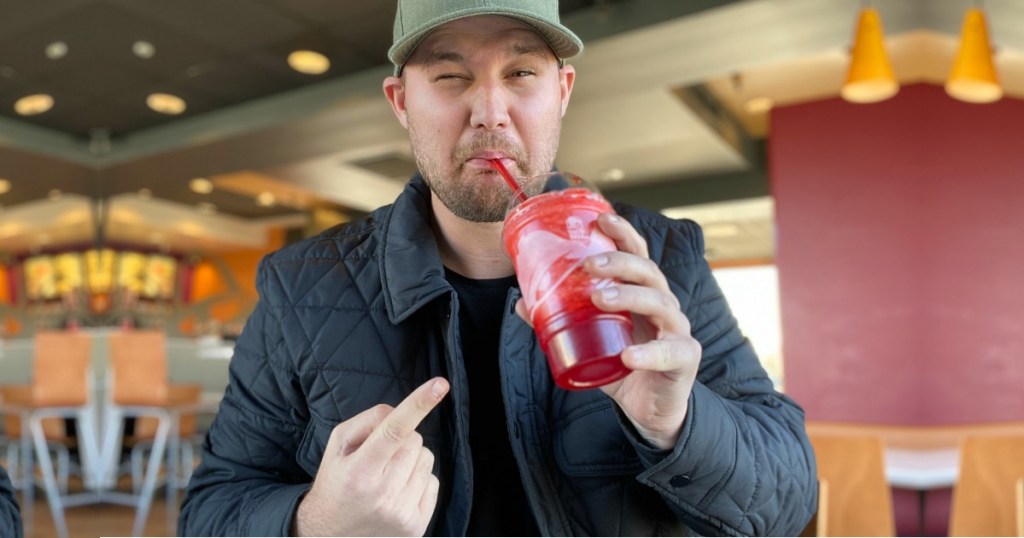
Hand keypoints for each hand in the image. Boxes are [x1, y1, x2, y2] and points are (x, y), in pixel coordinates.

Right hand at [293, 377, 449, 536]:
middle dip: (402, 440)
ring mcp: (402, 513)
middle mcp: (382, 494)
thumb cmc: (336, 483)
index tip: (439, 385)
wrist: (330, 534)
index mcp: (359, 471)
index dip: (419, 404)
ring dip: (412, 460)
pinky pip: (433, 482)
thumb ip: (367, 421)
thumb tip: (399, 411)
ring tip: (387, 476)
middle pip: (415, 440)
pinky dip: (419, 481)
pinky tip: (398, 492)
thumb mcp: (338, 447)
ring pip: (427, 459)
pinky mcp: (416, 526)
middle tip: (379, 458)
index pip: (394, 430)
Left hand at [515, 214, 699, 449]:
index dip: (623, 235)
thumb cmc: (623, 366)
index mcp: (642, 294)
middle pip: (649, 272)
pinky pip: (669, 352)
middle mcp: (663, 305)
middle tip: (589, 265)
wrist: (651, 409)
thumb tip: (522, 302)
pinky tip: (628, 355)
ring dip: (629, 296)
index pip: (638, 255)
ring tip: (599, 298)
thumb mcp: (588, 342)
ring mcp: (677, 331)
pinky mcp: (684, 359)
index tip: (602, 219)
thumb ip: (559, 322)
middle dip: (620, 262)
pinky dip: (648, 353)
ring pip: (660, 303)